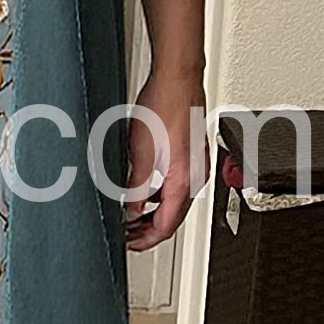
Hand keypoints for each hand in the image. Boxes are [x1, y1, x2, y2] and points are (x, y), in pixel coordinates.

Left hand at [123, 69, 208, 251]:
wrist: (178, 79)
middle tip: (126, 236)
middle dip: (148, 230)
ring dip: (153, 214)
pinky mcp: (192, 157)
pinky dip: (160, 197)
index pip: (166, 226)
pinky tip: (144, 193)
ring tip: (131, 218)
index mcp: (184, 181)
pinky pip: (177, 187)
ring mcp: (196, 167)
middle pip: (173, 219)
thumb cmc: (164, 106)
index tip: (128, 244)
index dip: (145, 240)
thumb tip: (131, 211)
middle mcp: (195, 177)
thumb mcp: (141, 153)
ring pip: (175, 203)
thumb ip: (136, 187)